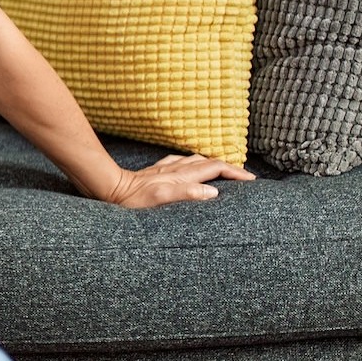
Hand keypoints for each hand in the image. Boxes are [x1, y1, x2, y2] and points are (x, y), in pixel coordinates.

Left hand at [101, 153, 254, 207]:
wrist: (109, 188)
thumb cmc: (133, 198)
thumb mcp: (160, 199)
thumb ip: (187, 193)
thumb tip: (213, 191)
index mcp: (182, 176)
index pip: (216, 168)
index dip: (235, 172)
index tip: (252, 179)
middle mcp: (176, 169)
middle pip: (209, 162)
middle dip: (229, 168)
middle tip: (244, 177)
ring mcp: (166, 169)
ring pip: (195, 161)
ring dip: (212, 164)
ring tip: (222, 171)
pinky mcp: (155, 171)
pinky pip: (179, 162)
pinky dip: (191, 163)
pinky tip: (188, 167)